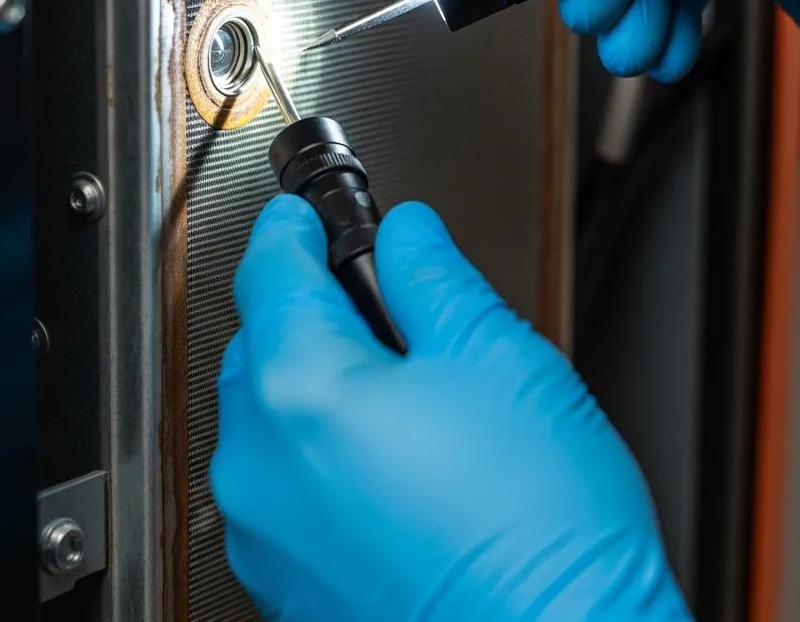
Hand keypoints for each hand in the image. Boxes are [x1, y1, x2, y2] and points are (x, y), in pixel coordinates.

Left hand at [213, 195, 689, 620]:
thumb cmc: (538, 533)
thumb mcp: (496, 357)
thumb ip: (433, 277)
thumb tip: (408, 236)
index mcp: (301, 390)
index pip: (270, 271)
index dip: (290, 228)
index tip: (300, 215)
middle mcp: (261, 467)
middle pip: (262, 342)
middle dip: (309, 307)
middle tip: (379, 303)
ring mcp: (267, 536)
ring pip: (270, 418)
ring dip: (315, 384)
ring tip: (402, 394)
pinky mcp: (288, 587)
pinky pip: (284, 487)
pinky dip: (318, 454)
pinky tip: (392, 464)